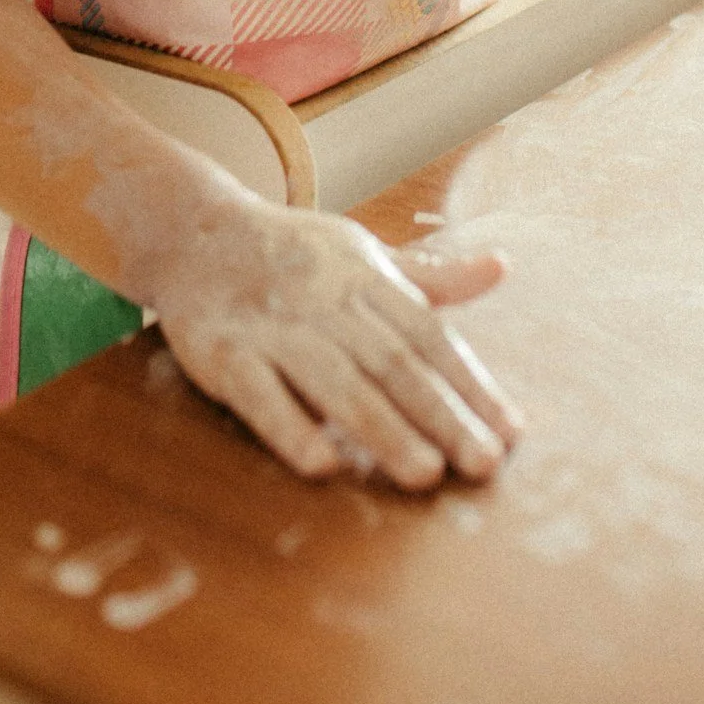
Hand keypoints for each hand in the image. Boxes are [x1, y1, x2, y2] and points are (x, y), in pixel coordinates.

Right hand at [150, 196, 522, 489]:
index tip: (511, 431)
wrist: (193, 231)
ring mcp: (273, 328)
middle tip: (483, 463)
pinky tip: (323, 463)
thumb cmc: (292, 254)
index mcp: (363, 277)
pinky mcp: (223, 354)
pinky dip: (291, 427)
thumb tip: (500, 269)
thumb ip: (428, 276)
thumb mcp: (361, 252)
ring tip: (425, 473)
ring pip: (335, 381)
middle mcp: (324, 300)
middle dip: (440, 413)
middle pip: (391, 361)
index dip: (470, 382)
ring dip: (382, 427)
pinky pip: (260, 393)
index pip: (427, 334)